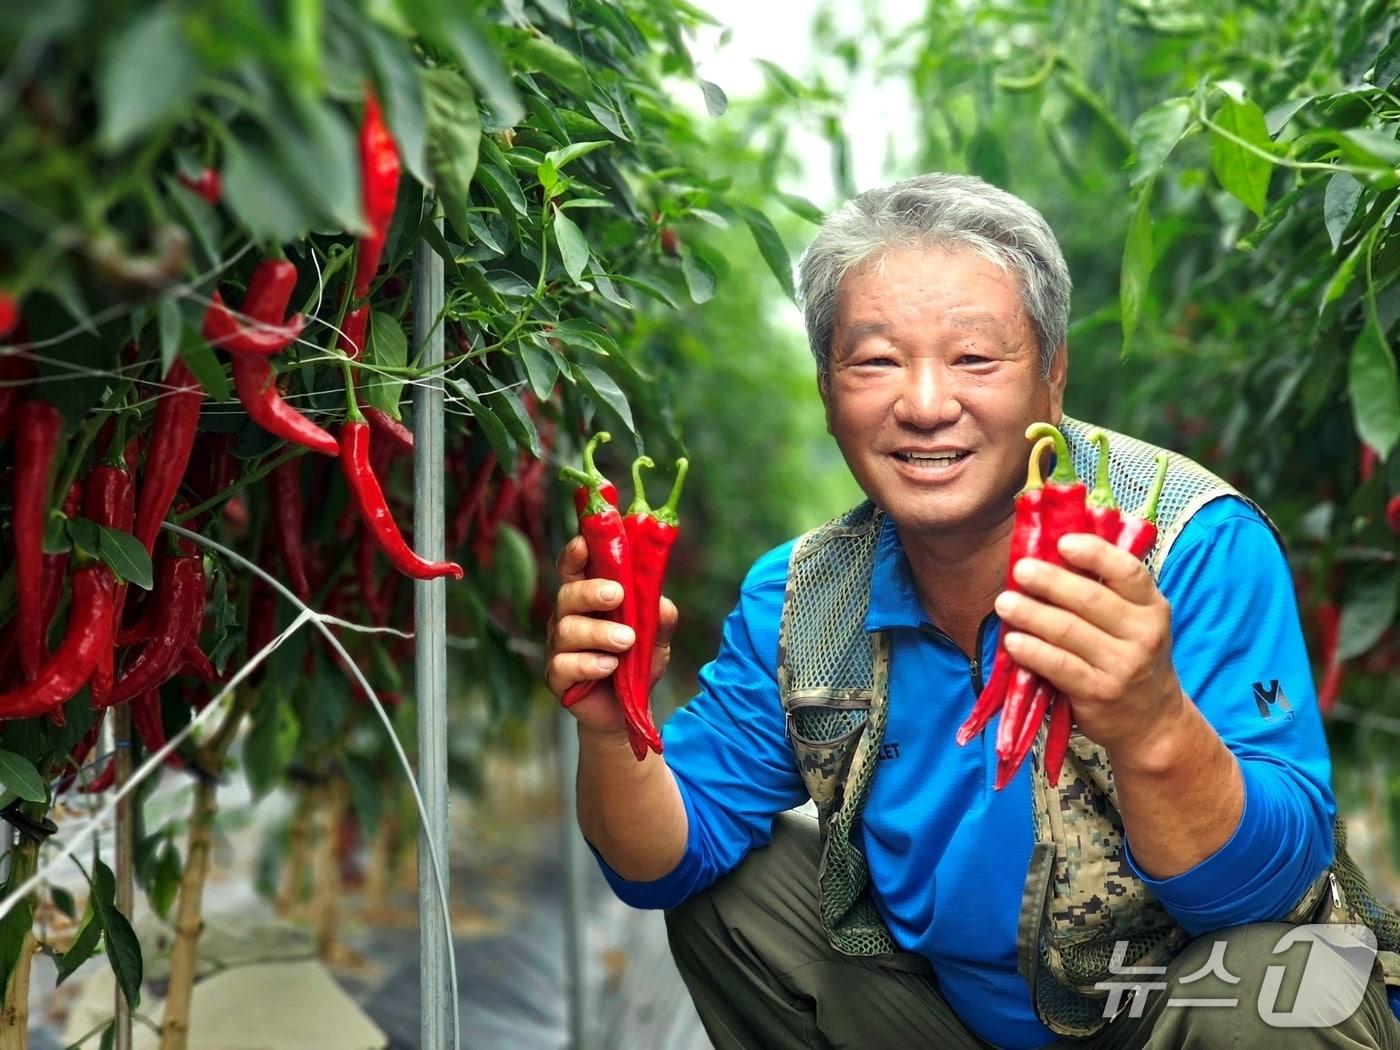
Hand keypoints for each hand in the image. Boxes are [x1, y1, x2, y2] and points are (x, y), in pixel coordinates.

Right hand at [544, 535, 678, 735]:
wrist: (627, 710)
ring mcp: (559, 648)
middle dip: (591, 592)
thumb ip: (659, 620)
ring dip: (598, 632)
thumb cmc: (636, 663)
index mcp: (588, 600)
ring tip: (626, 641)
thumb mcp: (655, 640)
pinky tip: (609, 666)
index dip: (575, 554)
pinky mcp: (557, 677)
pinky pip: (564, 665)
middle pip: (567, 594)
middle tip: (616, 595)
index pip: (574, 569)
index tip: (584, 542)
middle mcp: (568, 618)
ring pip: (567, 630)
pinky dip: (588, 664)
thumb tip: (663, 604)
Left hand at [992, 532, 1188, 759]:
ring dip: (1031, 614)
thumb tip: (1052, 552)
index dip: (1094, 553)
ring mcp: (1122, 665)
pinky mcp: (1099, 693)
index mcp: (1152, 606)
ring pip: (1068, 631)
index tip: (1062, 542)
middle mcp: (1143, 634)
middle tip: (1020, 570)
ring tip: (1004, 603)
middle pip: (1090, 599)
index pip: (1128, 571)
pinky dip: (1032, 651)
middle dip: (1049, 581)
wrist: (1152, 721)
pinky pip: (1059, 666)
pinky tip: (1012, 641)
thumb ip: (1105, 592)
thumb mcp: (1135, 622)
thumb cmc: (1131, 657)